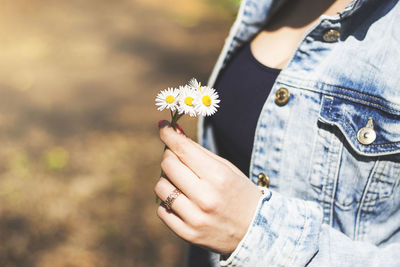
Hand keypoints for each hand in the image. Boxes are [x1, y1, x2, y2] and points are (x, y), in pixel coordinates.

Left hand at [154, 121, 261, 253]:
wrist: (255, 230)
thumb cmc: (239, 193)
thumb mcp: (226, 168)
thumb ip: (198, 151)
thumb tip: (173, 132)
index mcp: (219, 177)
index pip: (183, 150)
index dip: (169, 134)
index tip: (162, 127)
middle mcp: (206, 197)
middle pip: (168, 165)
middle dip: (170, 157)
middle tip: (179, 159)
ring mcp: (195, 218)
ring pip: (161, 187)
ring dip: (168, 181)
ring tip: (183, 185)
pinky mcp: (187, 234)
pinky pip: (162, 210)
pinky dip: (168, 203)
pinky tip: (183, 202)